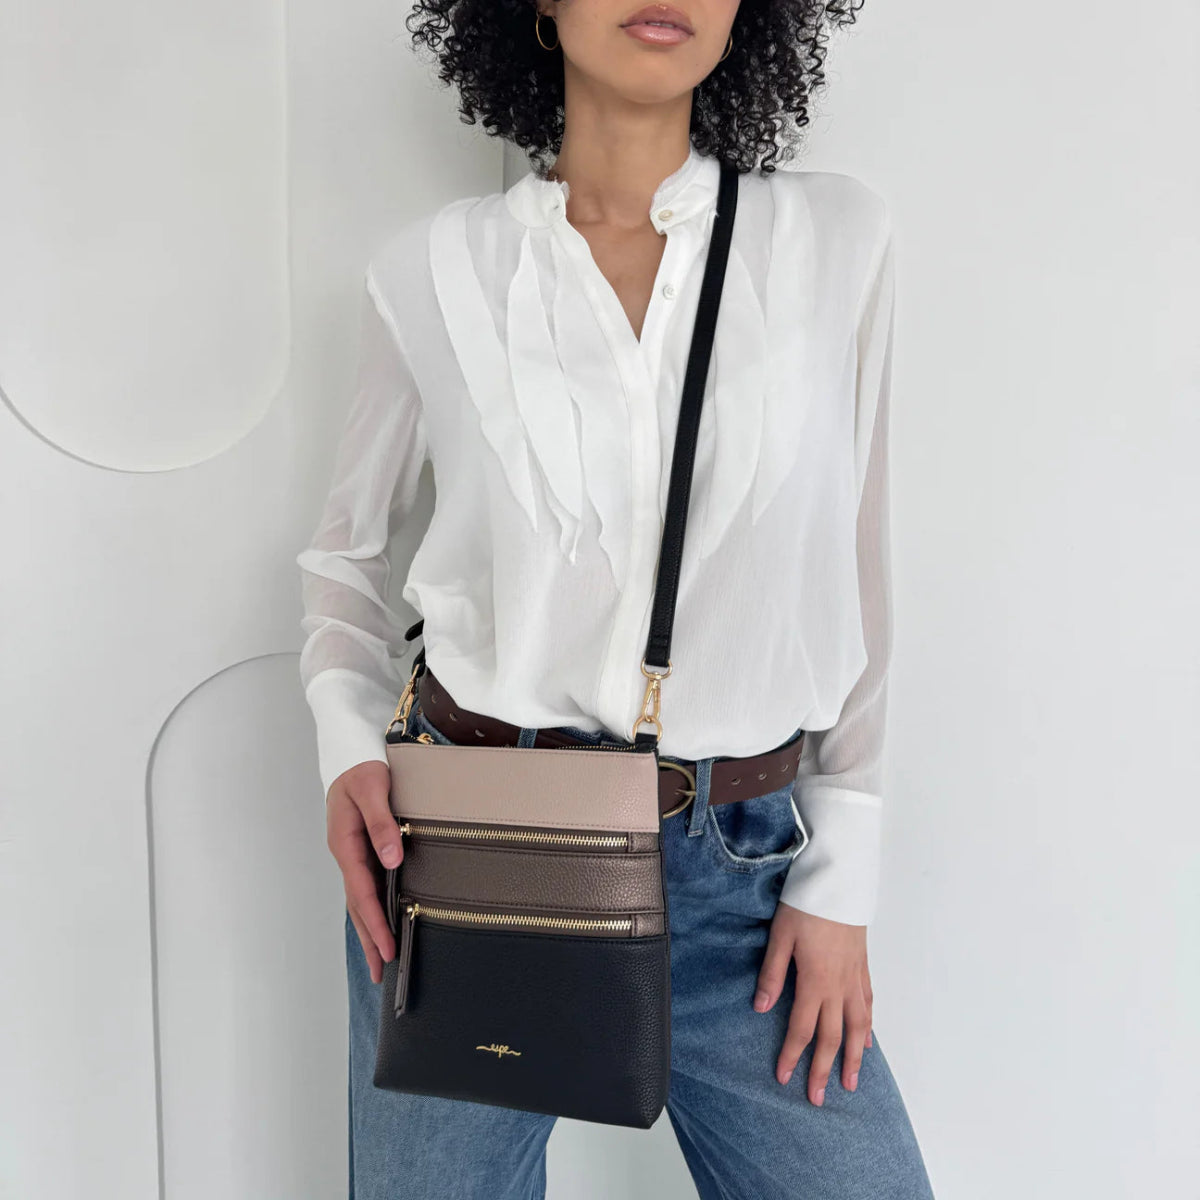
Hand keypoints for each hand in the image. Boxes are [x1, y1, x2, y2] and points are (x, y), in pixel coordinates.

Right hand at [326, 760, 404, 983]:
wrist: (350, 752)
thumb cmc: (362, 767)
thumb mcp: (372, 789)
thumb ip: (381, 823)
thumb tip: (392, 858)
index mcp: (345, 843)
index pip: (361, 892)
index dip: (375, 922)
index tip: (388, 948)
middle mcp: (346, 853)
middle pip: (357, 904)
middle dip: (369, 938)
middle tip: (382, 972)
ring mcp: (352, 853)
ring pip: (359, 898)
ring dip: (369, 928)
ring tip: (380, 959)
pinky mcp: (361, 848)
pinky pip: (365, 884)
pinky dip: (371, 907)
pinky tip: (380, 920)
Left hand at [754, 900, 873, 1105]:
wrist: (838, 882)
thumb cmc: (805, 905)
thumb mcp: (780, 937)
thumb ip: (772, 974)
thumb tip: (762, 1008)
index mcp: (815, 981)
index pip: (803, 1029)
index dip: (792, 1055)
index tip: (783, 1078)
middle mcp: (839, 986)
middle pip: (833, 1037)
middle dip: (824, 1070)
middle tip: (818, 1098)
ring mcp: (854, 978)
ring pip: (857, 1027)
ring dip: (853, 1058)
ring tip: (850, 1083)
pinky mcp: (862, 966)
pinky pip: (868, 1004)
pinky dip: (867, 1027)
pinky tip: (866, 1041)